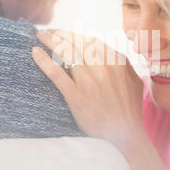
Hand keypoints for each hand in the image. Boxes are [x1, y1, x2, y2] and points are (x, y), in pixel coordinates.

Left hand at [32, 29, 144, 149]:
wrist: (125, 137)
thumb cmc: (129, 111)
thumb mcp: (134, 82)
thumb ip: (124, 64)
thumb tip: (113, 53)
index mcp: (117, 62)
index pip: (92, 40)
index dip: (75, 35)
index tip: (65, 34)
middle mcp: (104, 68)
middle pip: (76, 42)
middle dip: (60, 33)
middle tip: (47, 32)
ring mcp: (89, 82)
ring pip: (66, 53)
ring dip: (50, 41)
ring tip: (40, 36)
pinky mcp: (76, 97)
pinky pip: (57, 74)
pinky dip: (44, 61)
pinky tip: (35, 53)